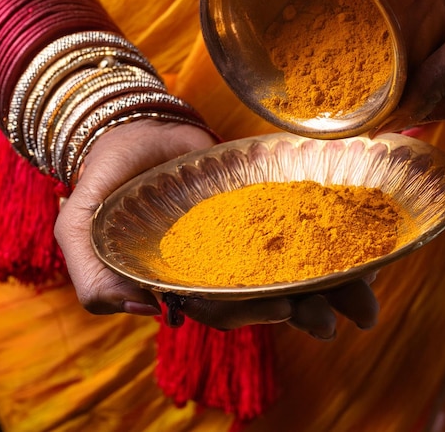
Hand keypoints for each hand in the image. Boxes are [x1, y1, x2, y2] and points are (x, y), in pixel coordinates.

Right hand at [55, 118, 379, 337]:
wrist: (133, 127)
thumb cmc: (109, 178)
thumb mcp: (81, 226)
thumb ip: (94, 273)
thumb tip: (145, 309)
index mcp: (184, 276)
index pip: (222, 308)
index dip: (253, 314)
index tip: (287, 310)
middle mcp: (220, 260)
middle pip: (267, 293)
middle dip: (306, 308)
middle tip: (342, 317)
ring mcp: (244, 229)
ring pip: (290, 263)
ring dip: (328, 283)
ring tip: (363, 299)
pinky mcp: (261, 196)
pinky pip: (297, 217)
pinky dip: (326, 233)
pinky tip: (357, 242)